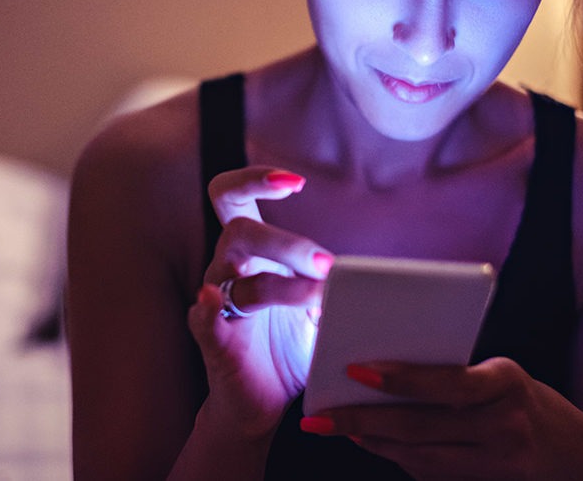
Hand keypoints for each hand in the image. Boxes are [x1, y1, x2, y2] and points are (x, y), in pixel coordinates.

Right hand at [187, 166, 332, 438]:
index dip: (255, 179)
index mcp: (252, 251)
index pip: (232, 196)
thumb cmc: (292, 345)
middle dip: (288, 242)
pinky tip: (211, 299)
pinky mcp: (211, 338)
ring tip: (321, 300)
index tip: (295, 183)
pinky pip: (201, 317)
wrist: (262, 402)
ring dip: (283, 284)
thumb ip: (340, 282)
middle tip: (327, 266)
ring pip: (236, 275)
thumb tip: (381, 276)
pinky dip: (206, 306)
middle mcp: (228, 267)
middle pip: (239, 229)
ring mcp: (217, 301)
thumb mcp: (322, 305)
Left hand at [301, 358, 582, 479]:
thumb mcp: (499, 378)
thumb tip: (382, 377)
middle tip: (321, 416)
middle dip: (365, 419)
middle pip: (423, 426)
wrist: (575, 458)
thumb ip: (454, 379)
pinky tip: (375, 442)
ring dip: (375, 441)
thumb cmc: (523, 402)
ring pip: (422, 457)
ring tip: (339, 427)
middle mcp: (507, 425)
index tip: (356, 371)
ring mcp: (501, 463)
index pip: (448, 382)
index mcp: (507, 382)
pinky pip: (433, 475)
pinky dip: (400, 459)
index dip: (401, 379)